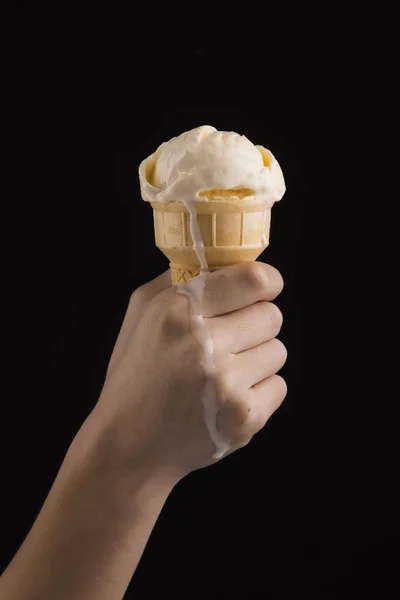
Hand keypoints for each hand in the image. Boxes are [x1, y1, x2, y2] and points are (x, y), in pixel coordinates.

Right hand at [92, 262, 286, 481]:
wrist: (130, 445)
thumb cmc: (136, 373)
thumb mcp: (142, 313)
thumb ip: (181, 279)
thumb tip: (224, 260)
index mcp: (179, 312)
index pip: (255, 279)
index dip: (266, 281)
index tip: (261, 288)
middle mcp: (205, 346)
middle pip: (273, 315)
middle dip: (255, 322)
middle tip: (231, 338)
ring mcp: (227, 385)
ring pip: (278, 351)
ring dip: (257, 358)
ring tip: (223, 372)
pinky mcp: (245, 418)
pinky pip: (279, 386)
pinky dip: (259, 390)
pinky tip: (227, 397)